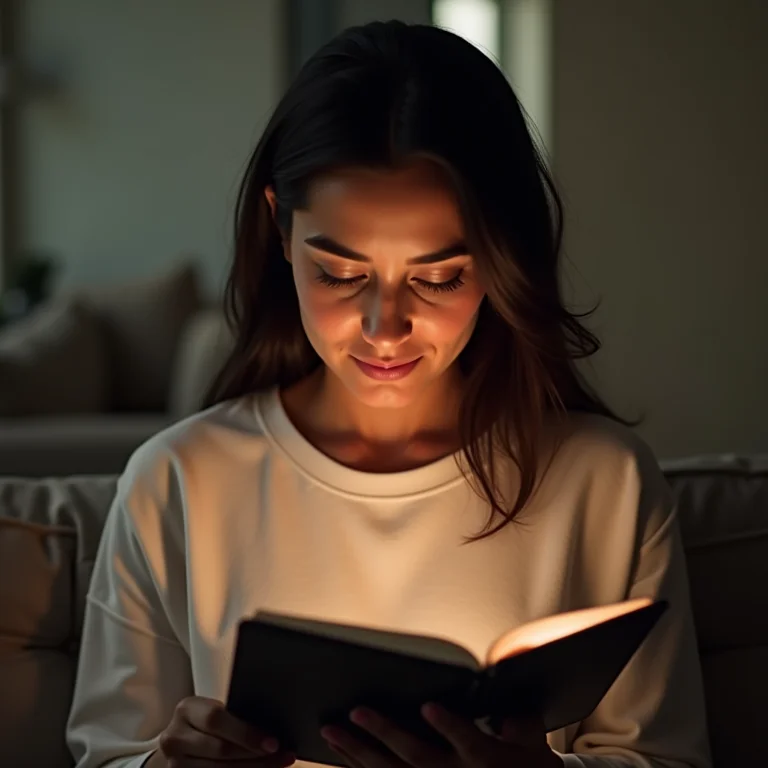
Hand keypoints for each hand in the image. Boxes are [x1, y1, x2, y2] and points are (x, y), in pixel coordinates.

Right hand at [155, 696, 294, 767]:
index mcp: (186, 709)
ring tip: (278, 766)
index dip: (246, 733)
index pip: (216, 720)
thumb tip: (272, 729)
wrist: (180, 741)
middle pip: (221, 750)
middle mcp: (174, 738)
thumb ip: (235, 717)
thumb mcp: (214, 711)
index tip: (273, 743)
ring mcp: (175, 764)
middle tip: (283, 756)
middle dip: (256, 756)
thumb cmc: (206, 721)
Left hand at [320, 703, 563, 767]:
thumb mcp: (533, 741)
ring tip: (332, 730)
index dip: (448, 725)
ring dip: (358, 752)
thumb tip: (511, 694)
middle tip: (357, 711)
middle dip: (384, 733)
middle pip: (416, 756)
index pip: (467, 740)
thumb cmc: (525, 764)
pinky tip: (338, 753)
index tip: (429, 707)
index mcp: (485, 759)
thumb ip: (522, 717)